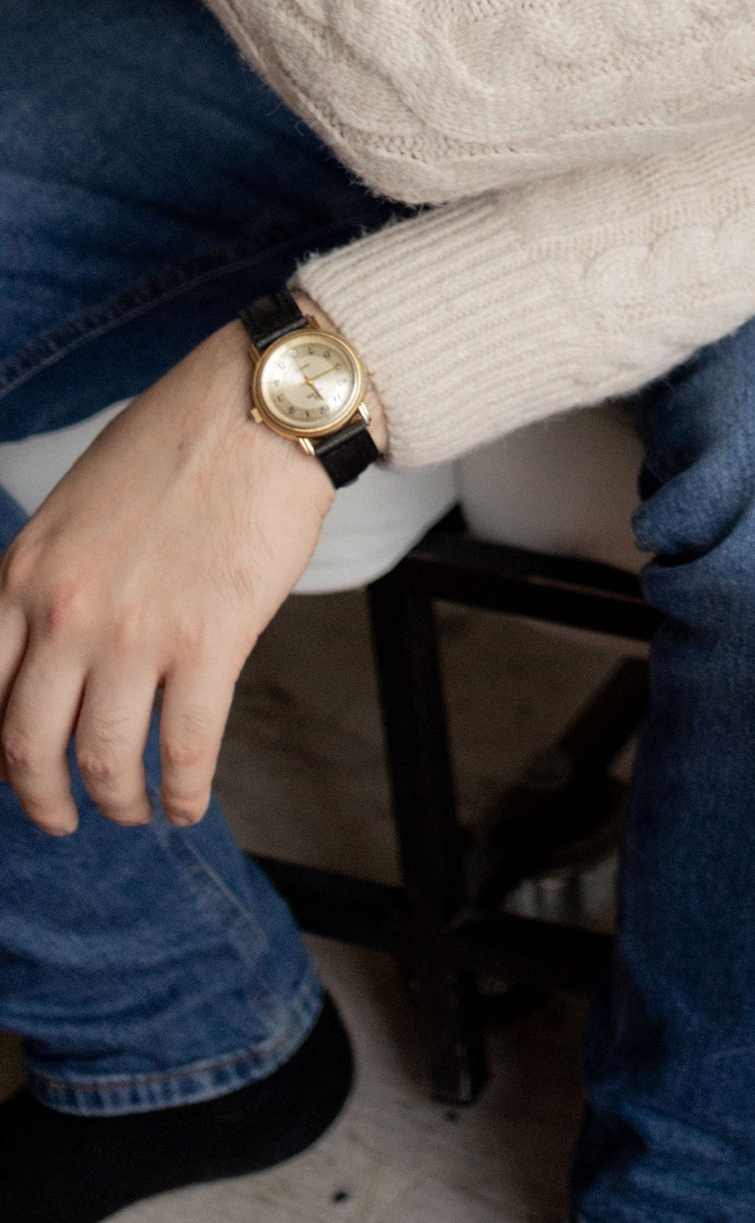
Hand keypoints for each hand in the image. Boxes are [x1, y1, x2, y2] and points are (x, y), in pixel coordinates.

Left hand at [0, 326, 331, 834]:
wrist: (262, 407)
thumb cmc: (179, 437)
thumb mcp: (76, 503)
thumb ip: (50, 574)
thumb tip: (50, 643)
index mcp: (26, 573)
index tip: (8, 772)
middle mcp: (67, 613)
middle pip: (29, 745)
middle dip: (42, 798)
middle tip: (59, 815)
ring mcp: (137, 632)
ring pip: (104, 759)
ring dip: (116, 802)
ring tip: (132, 811)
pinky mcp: (211, 641)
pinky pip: (186, 747)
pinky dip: (183, 792)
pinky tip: (187, 804)